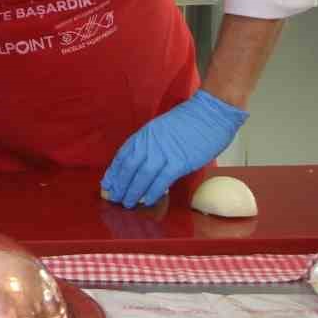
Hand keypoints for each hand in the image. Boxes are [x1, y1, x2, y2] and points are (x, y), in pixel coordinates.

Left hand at [100, 90, 247, 207]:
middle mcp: (150, 143)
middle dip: (119, 184)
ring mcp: (164, 152)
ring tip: (126, 204)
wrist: (211, 113)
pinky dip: (153, 192)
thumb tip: (143, 162)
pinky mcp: (179, 162)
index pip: (123, 155)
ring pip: (142, 176)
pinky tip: (148, 201)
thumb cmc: (190, 120)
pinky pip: (162, 180)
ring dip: (133, 191)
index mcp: (145, 134)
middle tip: (113, 198)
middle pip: (129, 167)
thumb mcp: (162, 128)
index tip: (107, 183)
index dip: (114, 171)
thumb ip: (151, 143)